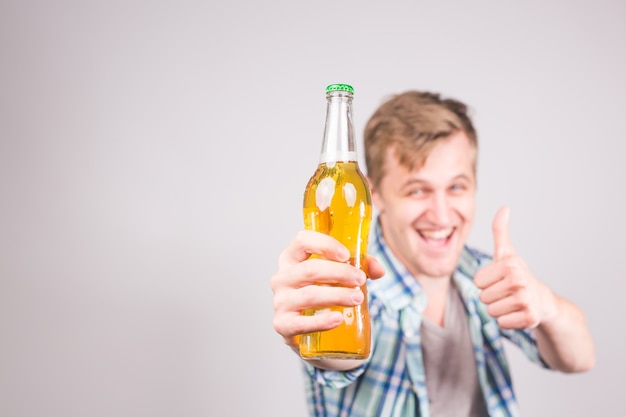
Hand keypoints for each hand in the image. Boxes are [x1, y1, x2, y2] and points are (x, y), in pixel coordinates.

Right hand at [270, 230, 384, 349]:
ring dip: (337, 295)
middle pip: (310, 269)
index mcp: (292, 258)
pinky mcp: (283, 325)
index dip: (324, 244)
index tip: (346, 255)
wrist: (313, 334)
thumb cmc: (323, 294)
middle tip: (360, 279)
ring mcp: (280, 302)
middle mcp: (282, 277)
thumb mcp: (340, 276)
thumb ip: (361, 267)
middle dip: (339, 273)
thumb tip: (379, 270)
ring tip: (357, 298)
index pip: (302, 240)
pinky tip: (337, 319)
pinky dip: (321, 321)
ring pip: (309, 295)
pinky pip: (301, 323)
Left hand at [474, 206, 556, 328]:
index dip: (486, 282)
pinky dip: (507, 321)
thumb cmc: (517, 275)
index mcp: (510, 265)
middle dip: (492, 296)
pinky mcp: (529, 319)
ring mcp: (526, 300)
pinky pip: (501, 323)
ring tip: (512, 301)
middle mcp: (519, 281)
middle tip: (507, 292)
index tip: (500, 279)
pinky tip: (517, 312)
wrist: (542, 300)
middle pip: (483, 297)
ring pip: (490, 311)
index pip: (477, 282)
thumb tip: (504, 207)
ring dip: (499, 309)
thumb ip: (500, 231)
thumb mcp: (507, 253)